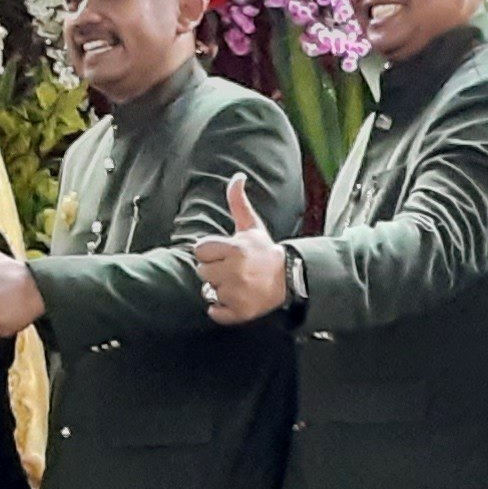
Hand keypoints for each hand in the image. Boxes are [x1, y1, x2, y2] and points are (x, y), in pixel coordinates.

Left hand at [191, 173, 287, 324]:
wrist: (287, 278)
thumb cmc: (264, 251)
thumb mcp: (251, 226)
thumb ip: (238, 201)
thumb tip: (237, 176)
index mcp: (235, 249)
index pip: (200, 250)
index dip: (210, 252)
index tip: (225, 254)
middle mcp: (235, 271)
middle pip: (202, 271)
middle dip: (214, 270)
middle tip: (232, 269)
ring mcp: (237, 293)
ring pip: (208, 291)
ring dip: (219, 289)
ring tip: (236, 283)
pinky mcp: (240, 312)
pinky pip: (215, 312)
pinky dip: (221, 309)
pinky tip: (235, 299)